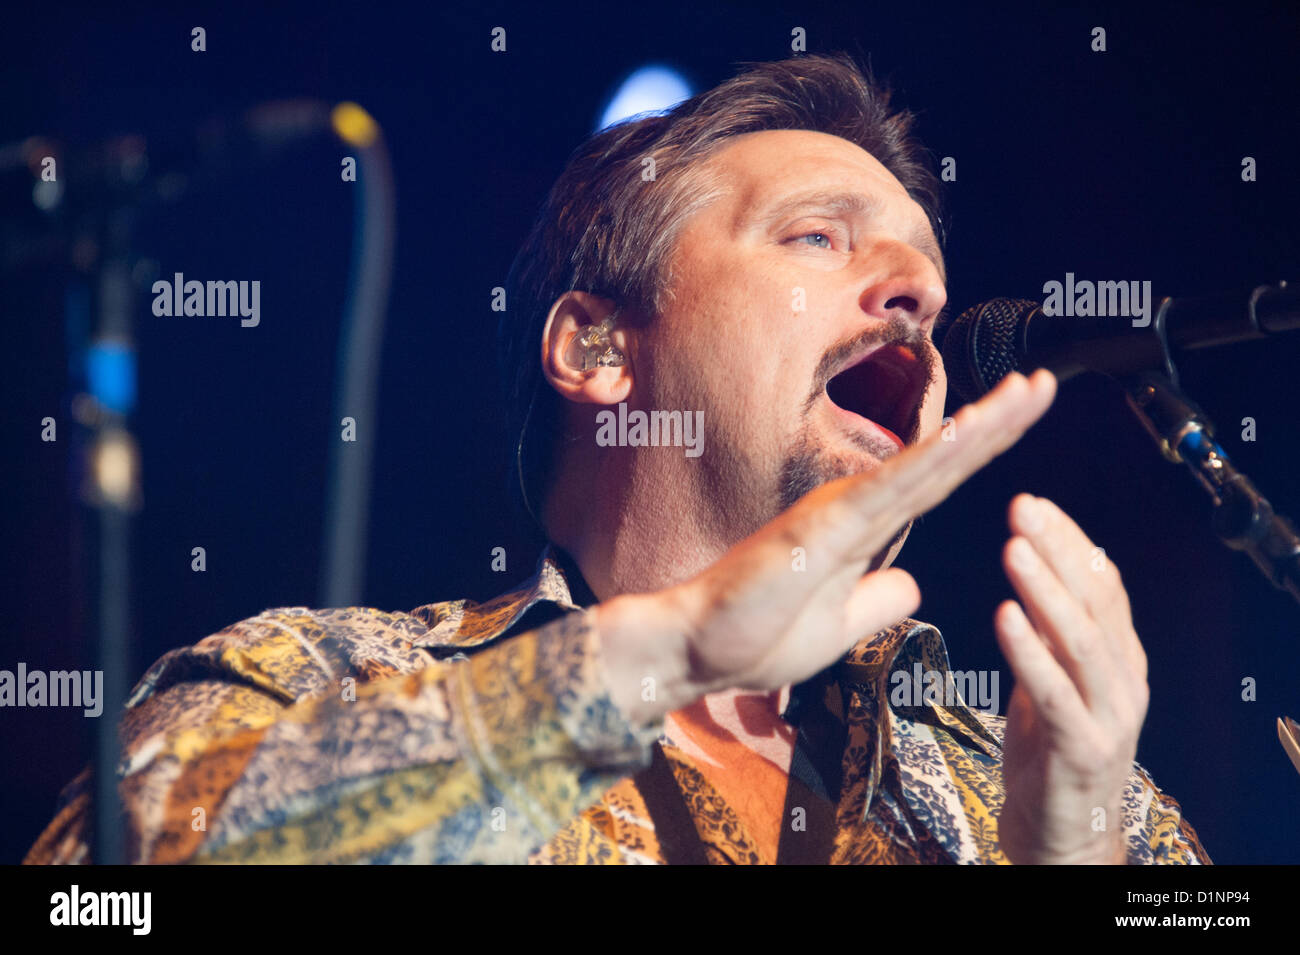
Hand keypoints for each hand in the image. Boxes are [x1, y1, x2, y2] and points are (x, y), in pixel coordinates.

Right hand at [598, 369, 1058, 724]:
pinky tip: (971, 435)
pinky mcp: (824, 526)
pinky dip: (935, 458)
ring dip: (980, 428)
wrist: (695, 649)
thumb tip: (914, 588)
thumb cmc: (753, 637)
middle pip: (942, 461)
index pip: (937, 482)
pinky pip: (890, 487)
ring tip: (1028, 394)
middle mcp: (855, 507)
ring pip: (924, 463)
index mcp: (862, 528)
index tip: (1023, 414)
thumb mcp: (840, 628)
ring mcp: (840, 511)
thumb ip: (878, 602)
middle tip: (1046, 385)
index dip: (983, 447)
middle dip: (997, 422)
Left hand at [994, 494, 1149, 863]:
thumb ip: (1047, 633)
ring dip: (1046, 591)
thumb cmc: (1050, 752)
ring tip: (1013, 549)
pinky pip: (1055, 694)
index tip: (1034, 503)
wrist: (1063, 835)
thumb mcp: (1049, 678)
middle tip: (1022, 507)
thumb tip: (1030, 569)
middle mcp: (1124, 680)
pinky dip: (1030, 654)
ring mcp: (1109, 716)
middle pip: (1096, 602)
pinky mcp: (1083, 750)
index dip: (1070, 541)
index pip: (1102, 584)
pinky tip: (1004, 617)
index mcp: (1118, 658)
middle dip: (1058, 550)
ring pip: (1082, 642)